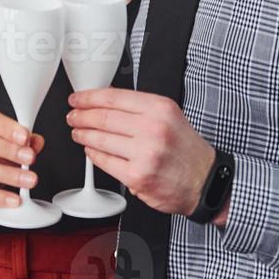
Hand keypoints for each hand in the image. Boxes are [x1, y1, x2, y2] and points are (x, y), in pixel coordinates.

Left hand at [67, 87, 216, 217]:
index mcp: (160, 108)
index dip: (89, 97)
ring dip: (83, 135)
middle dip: (81, 116)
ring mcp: (144, 154)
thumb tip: (104, 101)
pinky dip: (93, 155)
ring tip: (78, 132)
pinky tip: (91, 150)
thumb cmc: (185, 149)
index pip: (113, 97)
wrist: (205, 181)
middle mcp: (153, 129)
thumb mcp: (169, 116)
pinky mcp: (137, 177)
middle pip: (102, 117)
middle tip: (73, 116)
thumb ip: (139, 107)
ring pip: (100, 140)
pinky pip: (105, 162)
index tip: (78, 99)